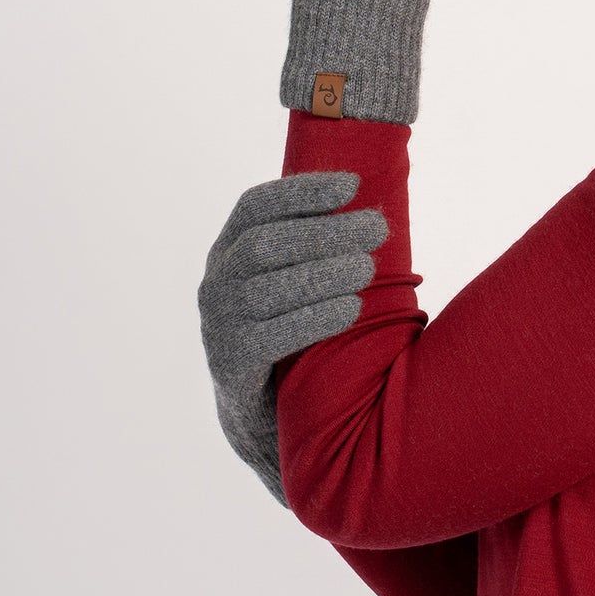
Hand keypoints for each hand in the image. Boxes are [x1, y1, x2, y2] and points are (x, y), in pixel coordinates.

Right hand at [198, 169, 386, 507]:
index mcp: (229, 248)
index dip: (303, 191)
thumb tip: (377, 206)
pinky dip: (316, 318)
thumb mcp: (297, 278)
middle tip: (378, 228)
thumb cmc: (295, 326)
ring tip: (369, 268)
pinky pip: (272, 337)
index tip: (353, 184)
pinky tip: (352, 308)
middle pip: (267, 244)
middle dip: (326, 232)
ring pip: (270, 289)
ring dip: (325, 273)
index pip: (256, 205)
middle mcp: (217, 281)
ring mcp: (218, 324)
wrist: (265, 412)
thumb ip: (318, 243)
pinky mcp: (231, 364)